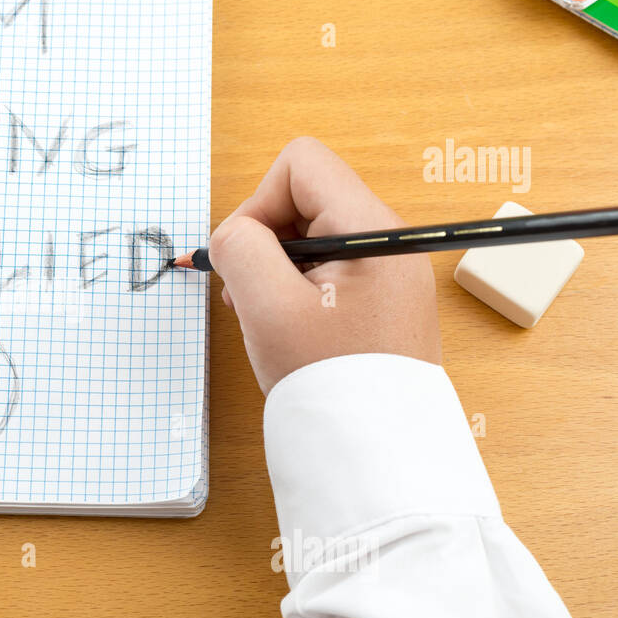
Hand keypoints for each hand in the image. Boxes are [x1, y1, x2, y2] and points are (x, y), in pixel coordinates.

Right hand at [208, 137, 441, 393]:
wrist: (376, 452)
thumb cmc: (332, 383)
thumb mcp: (268, 308)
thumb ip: (240, 249)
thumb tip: (231, 233)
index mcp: (373, 231)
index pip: (301, 165)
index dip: (259, 201)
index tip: (249, 256)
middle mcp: (386, 242)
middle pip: (303, 198)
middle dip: (263, 240)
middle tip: (249, 294)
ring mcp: (385, 272)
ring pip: (308, 236)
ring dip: (274, 270)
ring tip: (267, 317)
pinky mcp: (377, 299)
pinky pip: (323, 270)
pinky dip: (292, 290)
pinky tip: (286, 328)